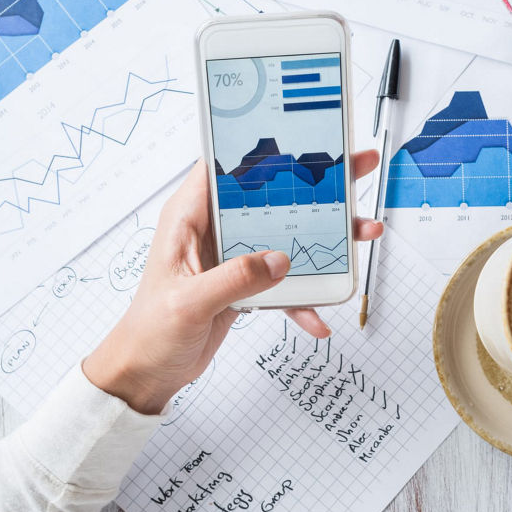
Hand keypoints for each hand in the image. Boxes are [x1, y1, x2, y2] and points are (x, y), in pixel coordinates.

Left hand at [82, 151, 384, 413]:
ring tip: (364, 233)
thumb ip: (235, 279)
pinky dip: (304, 297)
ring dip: (326, 239)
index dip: (265, 148)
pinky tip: (318, 316)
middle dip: (316, 183)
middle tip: (356, 167)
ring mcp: (232, 256)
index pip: (227, 166)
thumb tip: (279, 260)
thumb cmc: (150, 333)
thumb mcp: (189, 303)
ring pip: (287, 234)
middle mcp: (212, 229)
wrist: (148, 374)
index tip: (305, 137)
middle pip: (271, 193)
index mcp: (188, 218)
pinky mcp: (245, 283)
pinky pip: (284, 280)